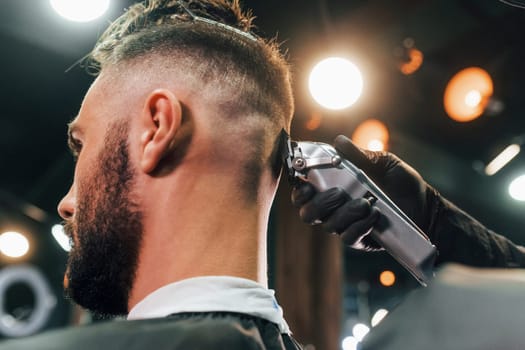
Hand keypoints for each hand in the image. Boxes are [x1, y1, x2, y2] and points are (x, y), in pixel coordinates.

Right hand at [291, 135, 439, 249]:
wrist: (425, 206)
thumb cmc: (401, 182)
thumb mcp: (382, 162)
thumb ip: (359, 155)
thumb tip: (339, 141)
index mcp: (334, 186)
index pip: (304, 191)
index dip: (299, 190)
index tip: (307, 184)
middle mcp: (335, 207)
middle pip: (308, 212)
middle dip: (318, 203)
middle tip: (338, 193)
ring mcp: (346, 224)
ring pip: (328, 224)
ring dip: (344, 213)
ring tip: (365, 202)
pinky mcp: (359, 239)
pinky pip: (348, 237)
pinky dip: (358, 225)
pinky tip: (373, 215)